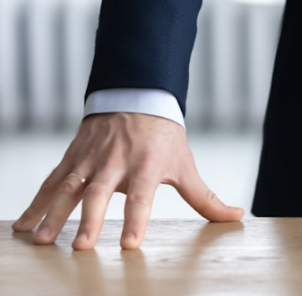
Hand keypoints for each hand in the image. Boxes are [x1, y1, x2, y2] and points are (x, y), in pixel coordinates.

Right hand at [11, 112, 243, 249]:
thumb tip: (237, 217)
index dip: (137, 219)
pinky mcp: (73, 157)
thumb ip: (206, 198)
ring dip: (52, 214)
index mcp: (146, 165)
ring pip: (68, 187)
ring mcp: (91, 159)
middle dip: (90, 220)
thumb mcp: (186, 165)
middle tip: (80, 247)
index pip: (142, 196)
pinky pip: (51, 182)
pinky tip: (23, 225)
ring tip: (42, 241)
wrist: (137, 96)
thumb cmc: (164, 137)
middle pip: (100, 193)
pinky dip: (36, 203)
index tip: (129, 244)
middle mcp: (116, 162)